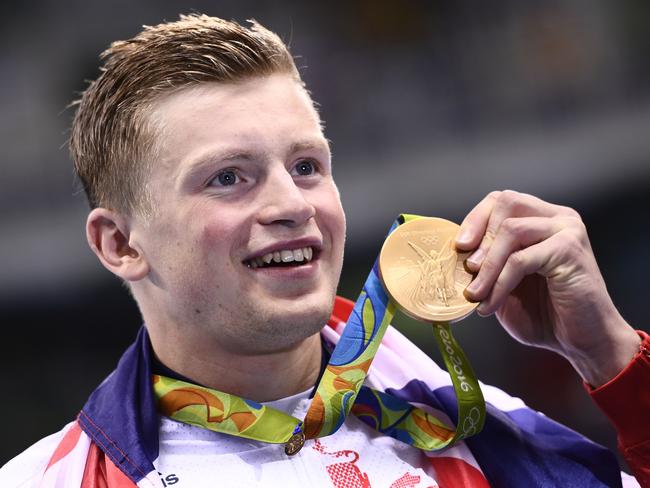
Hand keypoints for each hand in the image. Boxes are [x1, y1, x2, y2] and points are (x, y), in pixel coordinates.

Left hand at [455, 190, 639, 386]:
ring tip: (474, 295)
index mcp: (542, 219)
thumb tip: (452, 253)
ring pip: (511, 231)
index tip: (458, 246)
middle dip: (480, 237)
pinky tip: (489, 305)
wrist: (581, 342)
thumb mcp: (504, 284)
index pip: (501, 200)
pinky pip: (521, 259)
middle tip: (467, 270)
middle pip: (506, 203)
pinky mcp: (570, 250)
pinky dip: (499, 284)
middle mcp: (557, 218)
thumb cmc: (543, 314)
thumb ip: (485, 263)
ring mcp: (567, 230)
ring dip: (486, 266)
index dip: (476, 219)